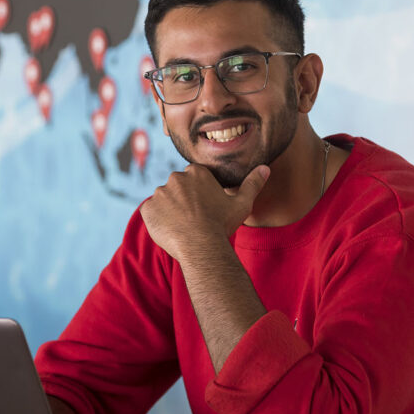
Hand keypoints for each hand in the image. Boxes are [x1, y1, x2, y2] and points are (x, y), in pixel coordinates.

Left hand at [141, 164, 269, 260]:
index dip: (199, 195)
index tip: (205, 209)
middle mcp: (175, 178)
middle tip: (194, 220)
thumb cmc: (222, 224)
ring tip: (183, 228)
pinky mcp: (148, 209)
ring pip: (164, 201)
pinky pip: (151, 213)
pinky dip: (158, 221)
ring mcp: (160, 193)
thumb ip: (252, 183)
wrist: (201, 245)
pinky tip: (171, 232)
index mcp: (196, 172)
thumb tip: (266, 168)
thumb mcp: (242, 203)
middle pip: (178, 188)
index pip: (194, 179)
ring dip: (170, 211)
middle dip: (183, 201)